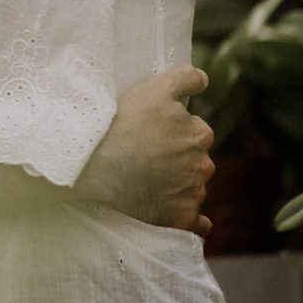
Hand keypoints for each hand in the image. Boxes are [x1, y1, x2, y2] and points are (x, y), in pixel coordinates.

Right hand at [75, 65, 214, 234]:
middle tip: (148, 156)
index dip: (174, 131)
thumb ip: (186, 78)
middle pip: (195, 162)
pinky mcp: (180, 219)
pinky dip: (192, 220)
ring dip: (179, 186)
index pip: (196, 132)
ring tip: (147, 180)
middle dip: (179, 159)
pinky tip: (180, 215)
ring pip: (193, 189)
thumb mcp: (155, 87)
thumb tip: (205, 78)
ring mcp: (192, 194)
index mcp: (200, 134)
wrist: (97, 161)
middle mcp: (203, 166)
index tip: (153, 133)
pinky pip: (196, 223)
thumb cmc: (124, 120)